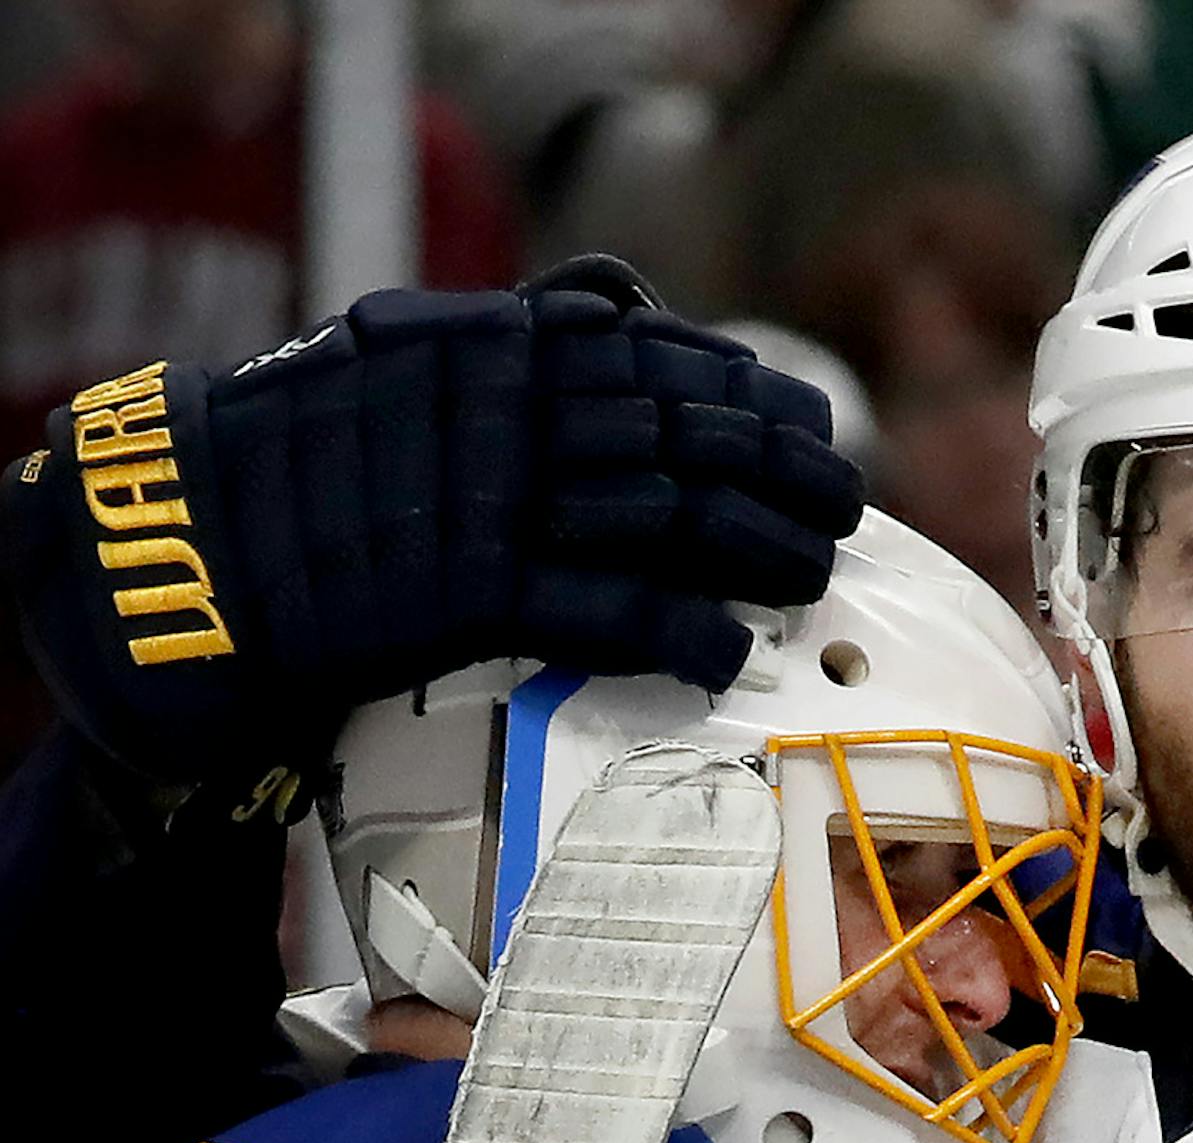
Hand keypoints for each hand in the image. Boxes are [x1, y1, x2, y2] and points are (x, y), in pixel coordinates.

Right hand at [2, 256, 864, 792]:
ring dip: (759, 545)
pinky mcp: (482, 591)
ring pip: (670, 516)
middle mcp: (509, 412)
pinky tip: (730, 648)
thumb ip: (516, 333)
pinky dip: (683, 629)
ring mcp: (499, 501)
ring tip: (812, 571)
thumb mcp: (408, 357)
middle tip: (843, 502)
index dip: (746, 390)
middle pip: (685, 436)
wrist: (203, 542)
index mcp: (495, 348)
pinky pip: (612, 608)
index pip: (657, 356)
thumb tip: (619, 300)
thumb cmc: (307, 461)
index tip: (805, 417)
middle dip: (780, 470)